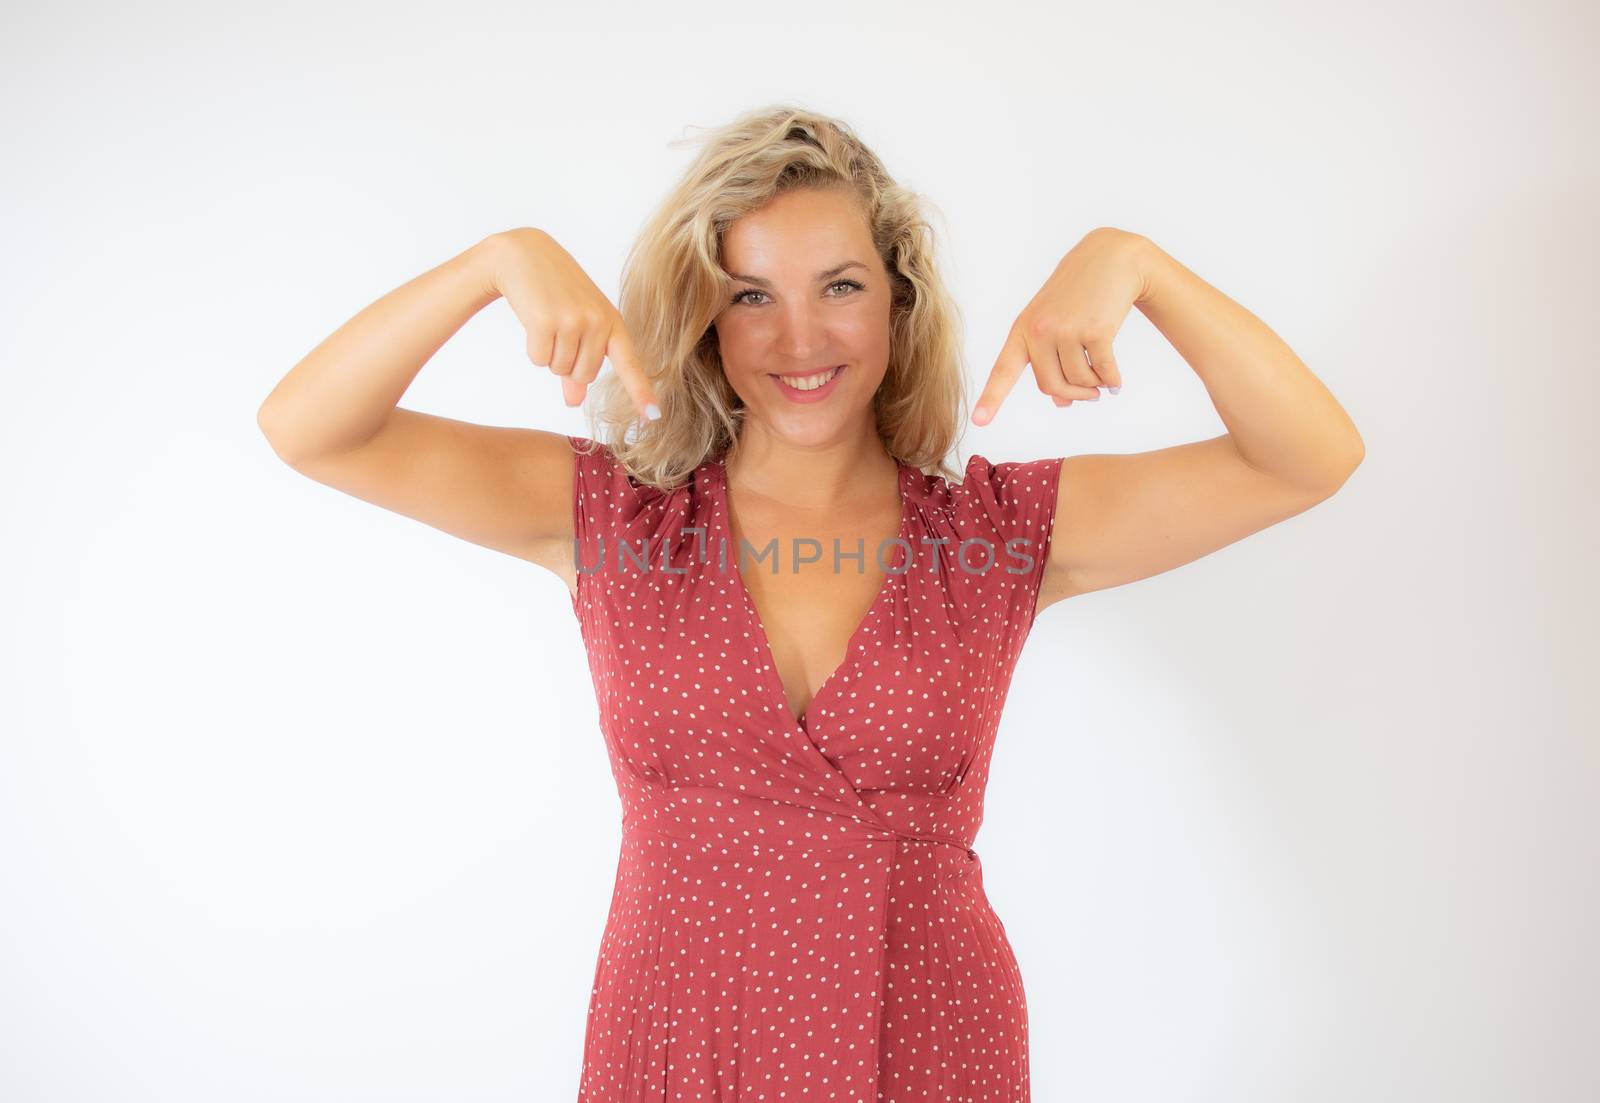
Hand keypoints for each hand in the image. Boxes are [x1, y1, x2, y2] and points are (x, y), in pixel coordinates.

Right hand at [489, 228, 660, 418]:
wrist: (524, 255)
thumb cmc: (555, 292)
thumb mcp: (576, 323)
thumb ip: (578, 363)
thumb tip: (573, 401)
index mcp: (613, 322)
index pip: (630, 364)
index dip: (641, 392)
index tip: (654, 416)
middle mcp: (598, 322)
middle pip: (583, 375)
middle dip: (566, 363)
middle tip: (558, 330)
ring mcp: (574, 321)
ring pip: (560, 369)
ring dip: (548, 354)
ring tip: (547, 322)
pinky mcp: (546, 321)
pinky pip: (539, 360)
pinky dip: (532, 349)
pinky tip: (533, 321)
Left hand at [973, 227, 1148, 424]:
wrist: (1111, 259)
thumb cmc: (1079, 297)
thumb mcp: (1056, 324)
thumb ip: (1051, 362)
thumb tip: (1062, 402)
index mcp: (1022, 330)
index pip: (1004, 370)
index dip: (991, 398)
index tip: (979, 421)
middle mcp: (1039, 330)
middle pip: (1051, 385)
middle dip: (1072, 395)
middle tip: (1089, 395)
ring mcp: (1066, 329)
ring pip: (1079, 381)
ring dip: (1095, 387)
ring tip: (1102, 380)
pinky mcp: (1095, 330)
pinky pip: (1103, 372)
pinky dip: (1112, 381)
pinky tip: (1116, 381)